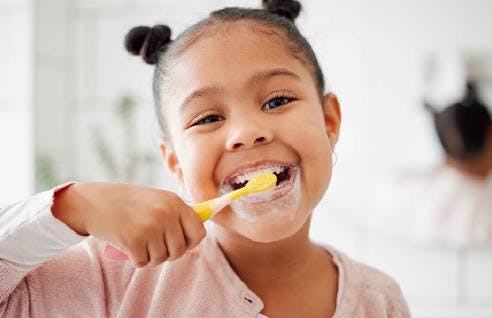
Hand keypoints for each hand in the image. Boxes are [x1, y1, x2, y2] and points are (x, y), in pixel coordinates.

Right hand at [52, 182, 205, 267]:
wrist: (92, 201)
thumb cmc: (126, 202)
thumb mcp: (156, 200)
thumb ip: (176, 215)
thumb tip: (198, 235)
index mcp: (174, 202)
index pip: (199, 231)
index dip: (191, 242)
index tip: (181, 242)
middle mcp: (166, 213)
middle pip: (180, 250)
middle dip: (167, 252)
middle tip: (152, 244)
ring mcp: (151, 227)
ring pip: (161, 258)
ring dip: (150, 256)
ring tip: (138, 240)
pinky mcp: (134, 241)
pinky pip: (143, 262)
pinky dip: (135, 258)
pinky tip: (127, 244)